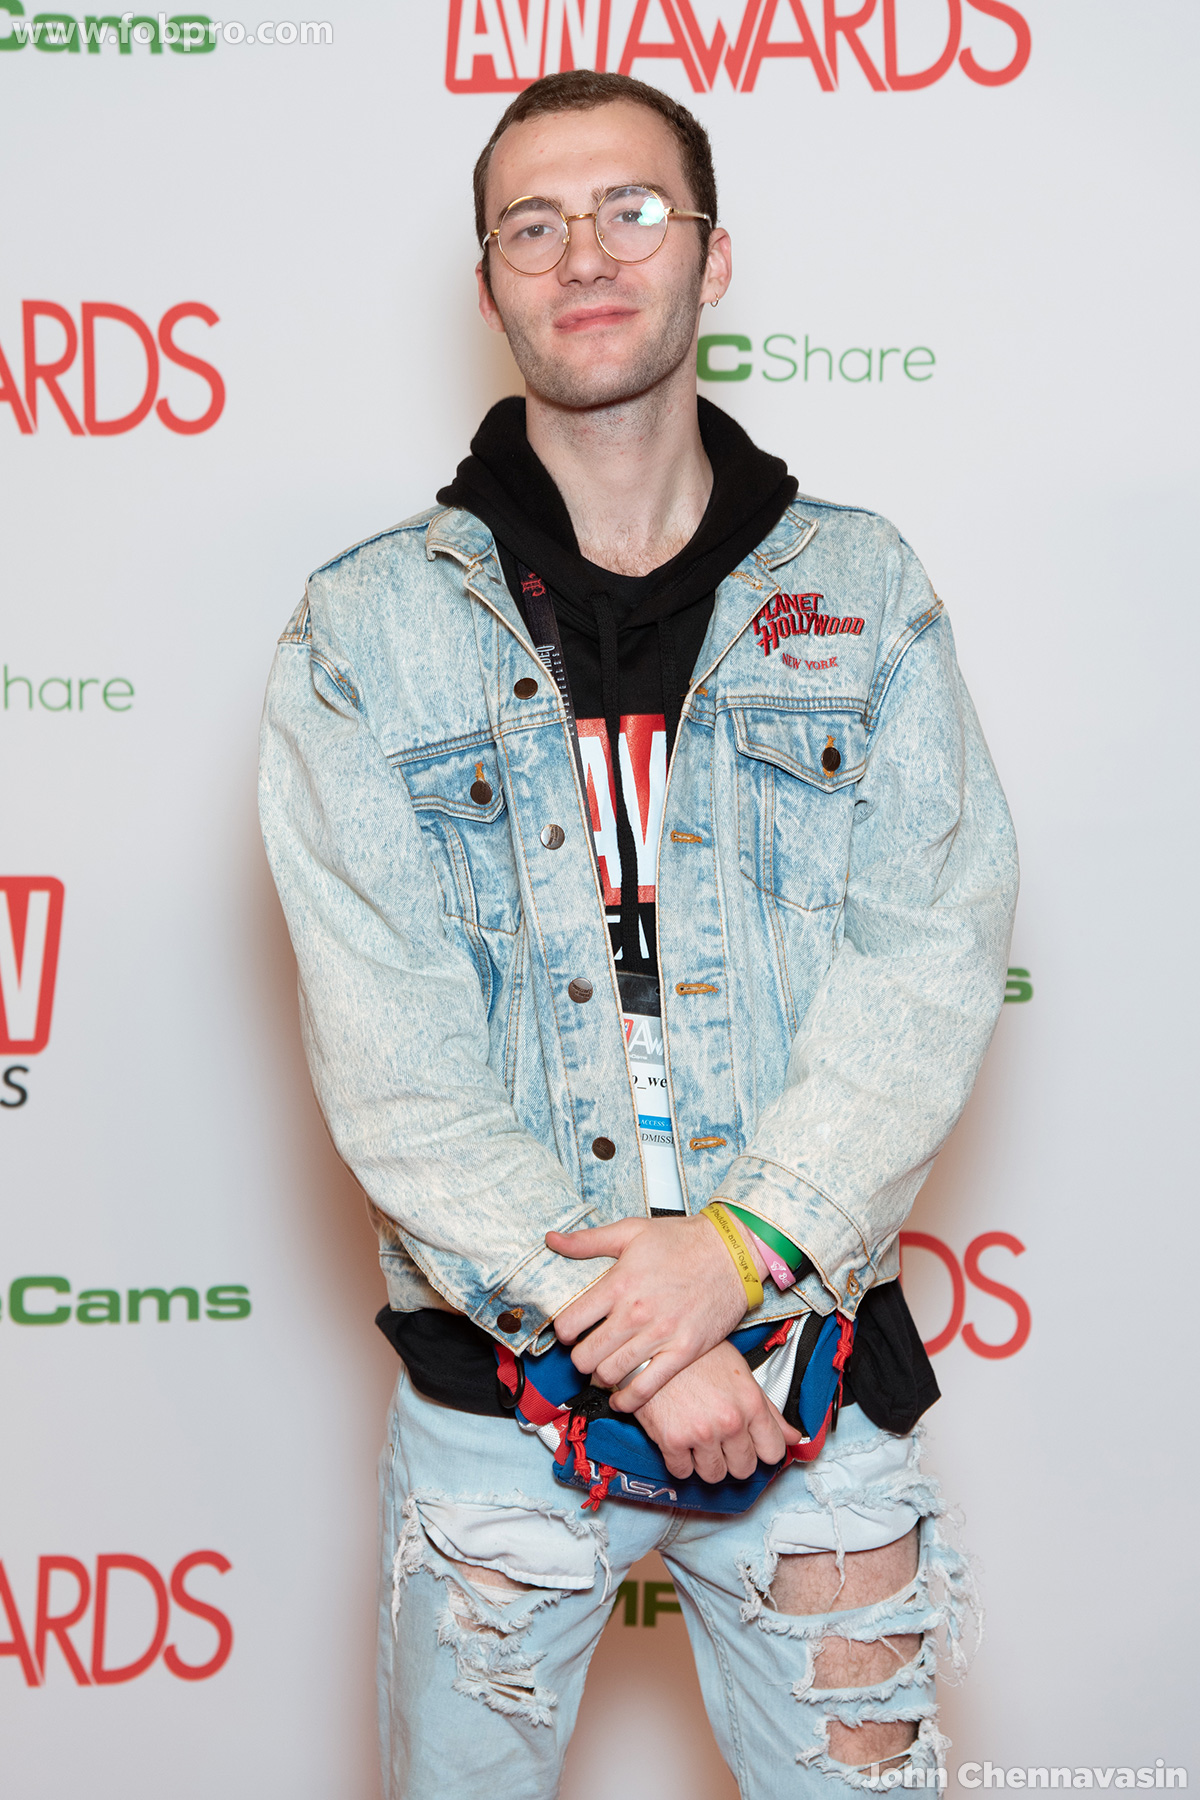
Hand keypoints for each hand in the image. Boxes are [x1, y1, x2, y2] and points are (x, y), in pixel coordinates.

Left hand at [546, 1213, 766, 1410]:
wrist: (732, 1252)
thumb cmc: (683, 1240)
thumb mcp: (631, 1231)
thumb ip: (588, 1241)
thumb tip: (552, 1241)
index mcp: (618, 1283)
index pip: (570, 1324)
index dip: (563, 1332)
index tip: (570, 1332)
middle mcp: (636, 1313)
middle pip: (586, 1356)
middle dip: (579, 1359)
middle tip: (585, 1354)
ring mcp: (660, 1336)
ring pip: (611, 1374)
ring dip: (600, 1378)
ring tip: (603, 1370)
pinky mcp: (683, 1352)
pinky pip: (646, 1388)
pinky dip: (628, 1400)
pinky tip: (622, 1398)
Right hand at [634, 1341, 801, 1480]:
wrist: (653, 1347)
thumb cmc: (697, 1356)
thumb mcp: (740, 1374)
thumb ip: (769, 1410)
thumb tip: (795, 1437)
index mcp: (751, 1403)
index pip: (773, 1452)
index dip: (762, 1449)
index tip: (753, 1445)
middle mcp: (730, 1421)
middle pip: (744, 1468)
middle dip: (734, 1458)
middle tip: (721, 1440)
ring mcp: (701, 1433)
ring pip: (714, 1475)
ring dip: (706, 1462)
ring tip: (699, 1439)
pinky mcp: (672, 1441)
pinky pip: (683, 1472)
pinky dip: (680, 1461)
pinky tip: (679, 1440)